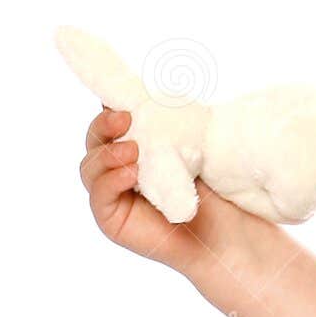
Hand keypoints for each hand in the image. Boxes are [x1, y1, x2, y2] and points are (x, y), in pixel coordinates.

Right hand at [79, 106, 254, 273]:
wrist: (225, 228)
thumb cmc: (212, 184)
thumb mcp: (188, 143)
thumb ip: (164, 121)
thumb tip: (147, 88)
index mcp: (134, 144)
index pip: (111, 121)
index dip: (109, 107)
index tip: (121, 96)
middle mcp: (118, 168)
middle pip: (94, 141)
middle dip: (103, 126)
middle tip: (124, 118)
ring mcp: (112, 194)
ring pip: (90, 167)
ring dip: (107, 155)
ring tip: (132, 150)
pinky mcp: (111, 219)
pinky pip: (99, 196)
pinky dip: (110, 181)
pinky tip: (130, 174)